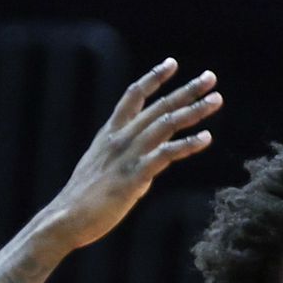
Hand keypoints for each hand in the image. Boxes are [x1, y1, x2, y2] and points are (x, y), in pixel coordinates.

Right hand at [46, 58, 222, 249]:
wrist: (65, 218)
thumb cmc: (83, 200)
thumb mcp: (101, 171)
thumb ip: (126, 165)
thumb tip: (145, 174)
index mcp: (109, 134)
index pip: (133, 96)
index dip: (153, 78)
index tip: (172, 63)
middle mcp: (120, 138)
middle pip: (158, 106)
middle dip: (186, 90)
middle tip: (210, 77)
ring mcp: (127, 155)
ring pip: (166, 124)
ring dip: (194, 110)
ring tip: (217, 100)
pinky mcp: (135, 176)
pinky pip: (166, 154)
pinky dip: (188, 144)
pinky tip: (206, 138)